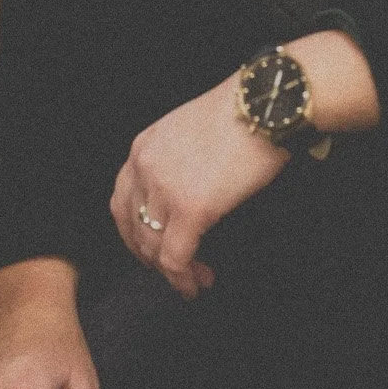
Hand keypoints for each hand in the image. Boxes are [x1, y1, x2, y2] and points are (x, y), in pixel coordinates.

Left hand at [109, 75, 287, 298]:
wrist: (266, 105)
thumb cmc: (242, 112)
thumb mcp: (190, 130)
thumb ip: (175, 160)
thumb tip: (186, 191)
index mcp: (143, 147)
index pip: (122, 202)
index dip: (134, 233)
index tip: (150, 249)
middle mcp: (144, 168)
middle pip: (133, 228)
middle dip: (150, 257)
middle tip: (172, 272)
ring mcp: (164, 189)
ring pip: (153, 248)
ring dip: (171, 272)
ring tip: (194, 280)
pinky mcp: (190, 209)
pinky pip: (175, 258)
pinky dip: (183, 278)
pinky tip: (197, 283)